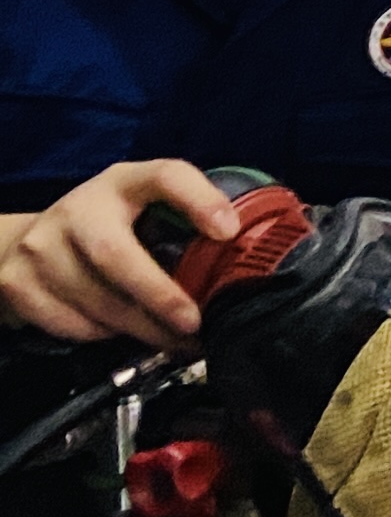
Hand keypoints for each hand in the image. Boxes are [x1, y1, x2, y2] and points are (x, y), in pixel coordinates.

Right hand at [0, 158, 239, 346]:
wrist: (20, 246)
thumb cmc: (104, 229)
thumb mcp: (140, 210)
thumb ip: (180, 223)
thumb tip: (242, 256)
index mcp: (122, 183)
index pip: (164, 175)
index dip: (198, 199)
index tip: (228, 231)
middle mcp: (78, 210)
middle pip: (116, 255)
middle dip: (160, 295)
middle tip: (195, 322)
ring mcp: (41, 248)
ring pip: (96, 300)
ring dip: (143, 328)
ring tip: (177, 341)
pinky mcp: (18, 285)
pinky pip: (73, 324)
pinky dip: (105, 336)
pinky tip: (125, 334)